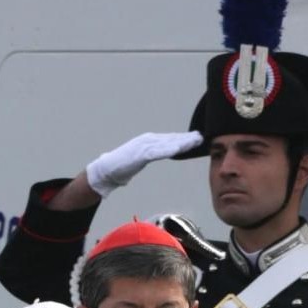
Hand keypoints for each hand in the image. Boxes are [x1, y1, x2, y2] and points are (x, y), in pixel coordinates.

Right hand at [84, 131, 203, 197]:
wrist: (106, 170)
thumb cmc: (122, 166)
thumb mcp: (141, 159)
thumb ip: (151, 155)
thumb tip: (161, 155)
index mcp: (148, 141)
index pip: (170, 139)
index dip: (184, 139)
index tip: (197, 138)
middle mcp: (147, 140)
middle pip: (171, 139)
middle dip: (186, 139)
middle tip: (201, 137)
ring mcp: (143, 146)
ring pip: (167, 144)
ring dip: (181, 142)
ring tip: (194, 141)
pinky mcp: (139, 154)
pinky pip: (157, 152)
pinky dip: (168, 150)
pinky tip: (178, 149)